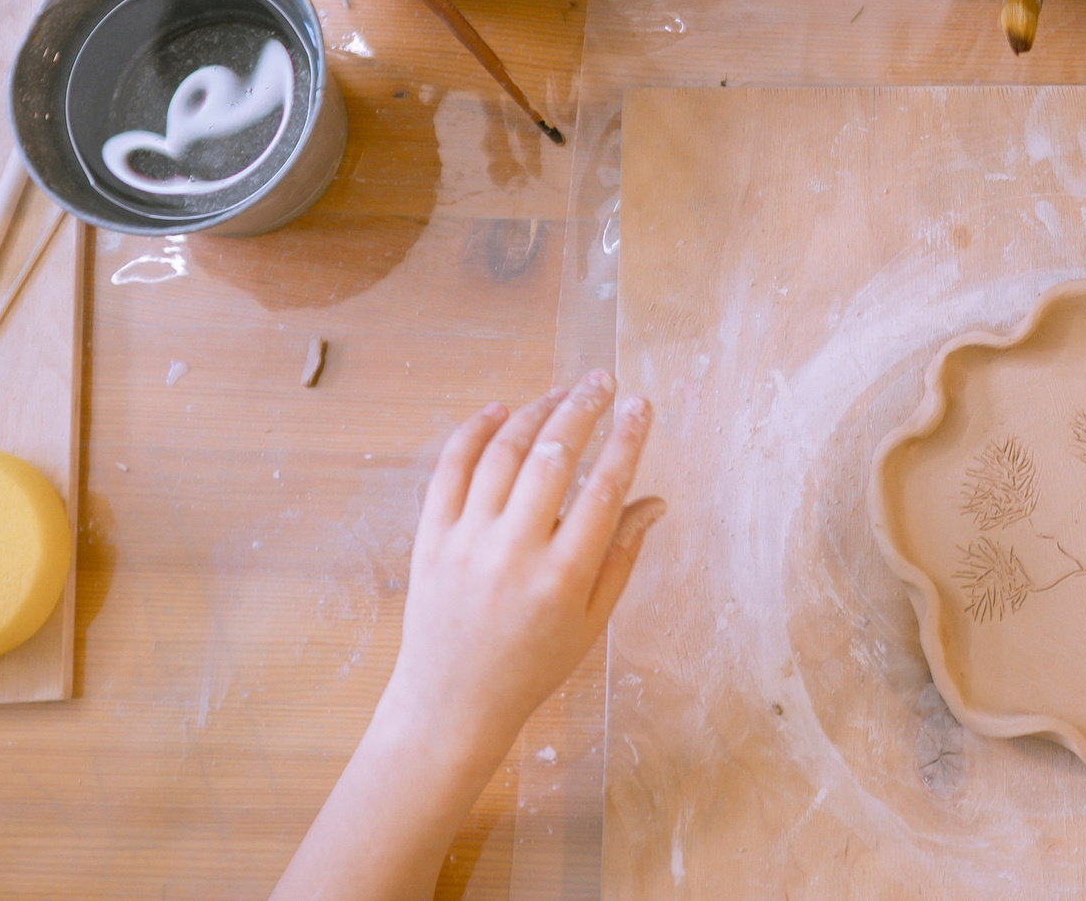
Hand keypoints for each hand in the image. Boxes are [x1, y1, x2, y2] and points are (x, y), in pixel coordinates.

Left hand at [270, 383, 661, 900]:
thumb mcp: (591, 622)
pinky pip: (451, 468)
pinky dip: (474, 431)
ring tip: (561, 393)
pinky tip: (501, 410)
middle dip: (583, 408)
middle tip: (603, 381)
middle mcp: (514, 552)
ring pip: (503, 452)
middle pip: (554, 456)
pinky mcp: (430, 538)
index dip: (626, 439)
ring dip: (536, 412)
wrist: (451, 703)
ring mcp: (466, 541)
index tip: (641, 405)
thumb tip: (654, 502)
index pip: (603, 488)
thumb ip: (622, 557)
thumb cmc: (531, 667)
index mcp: (563, 577)